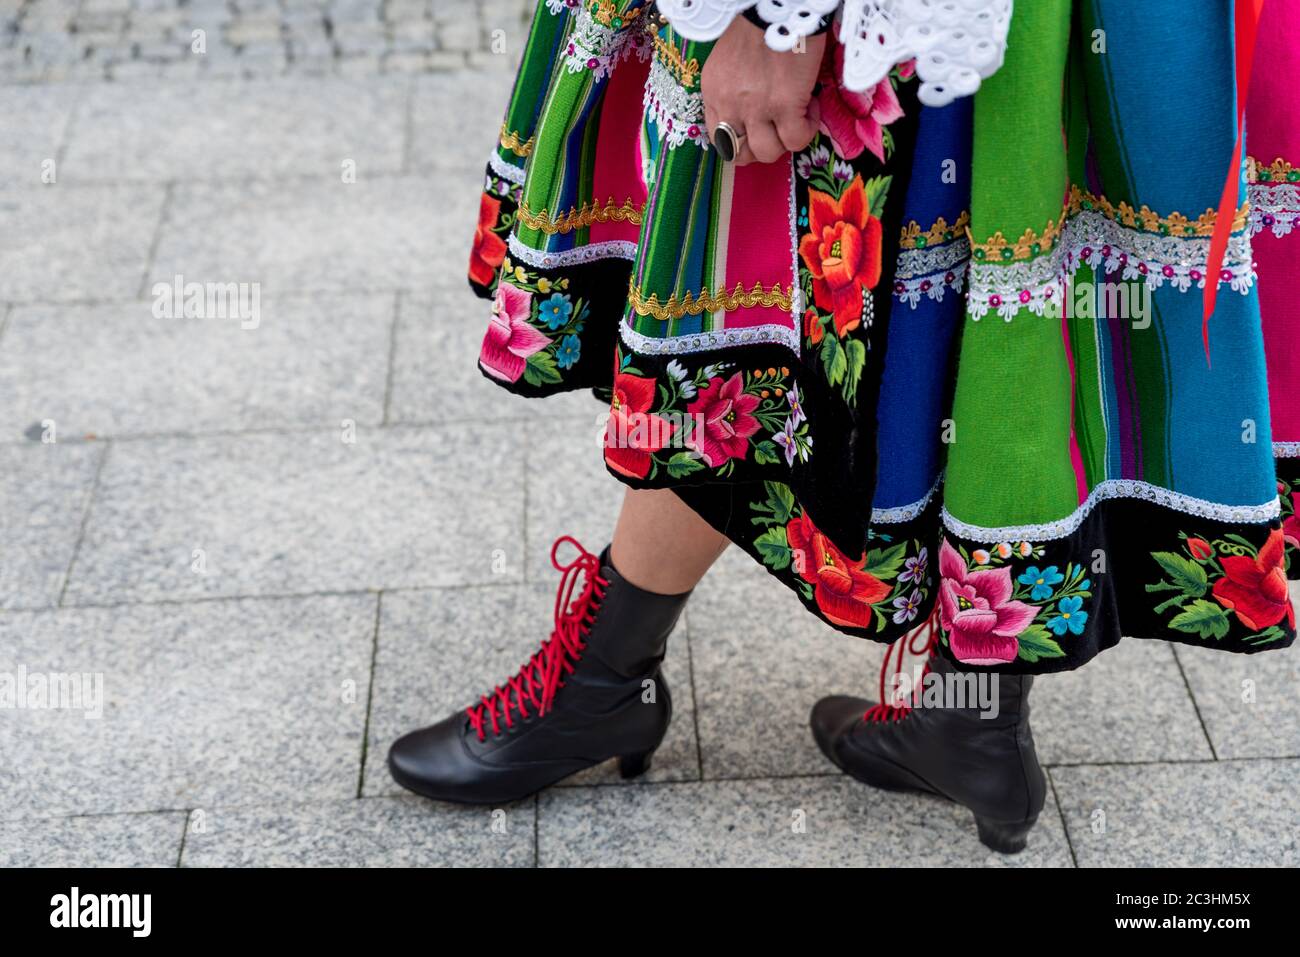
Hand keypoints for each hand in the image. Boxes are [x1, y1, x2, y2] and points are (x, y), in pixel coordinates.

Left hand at [701, 17, 824, 165]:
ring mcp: (756, 108)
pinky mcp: (784, 105)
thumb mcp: (730, 61)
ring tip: (797, 116)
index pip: (718, 138)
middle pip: (740, 153)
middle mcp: (729, 104)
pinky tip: (811, 107)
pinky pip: (796, 139)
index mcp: (713, 91)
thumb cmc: (759, 24)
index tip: (758, 126)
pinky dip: (807, 128)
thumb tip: (756, 112)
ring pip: (767, 152)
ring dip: (784, 140)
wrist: (780, 5)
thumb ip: (734, 89)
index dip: (741, 140)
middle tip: (778, 127)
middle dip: (761, 146)